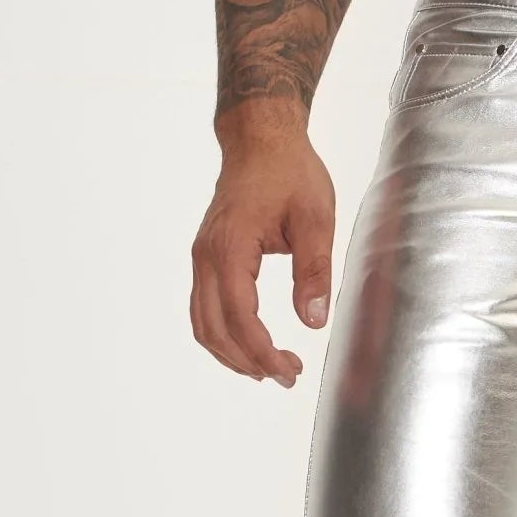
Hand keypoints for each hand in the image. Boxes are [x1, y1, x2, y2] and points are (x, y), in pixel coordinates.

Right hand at [191, 108, 335, 385]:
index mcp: (231, 246)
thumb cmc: (290, 172)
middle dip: (249, 362)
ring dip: (232, 354)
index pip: (239, 317)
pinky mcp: (207, 259)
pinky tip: (252, 347)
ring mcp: (202, 258)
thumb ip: (313, 270)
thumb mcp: (315, 218)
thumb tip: (312, 321)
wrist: (260, 139)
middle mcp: (206, 256)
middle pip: (213, 329)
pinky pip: (204, 309)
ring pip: (202, 324)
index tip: (290, 370)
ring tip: (271, 369)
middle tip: (288, 377)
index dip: (262, 352)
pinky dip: (224, 336)